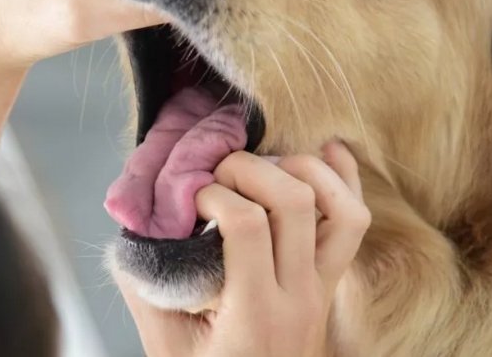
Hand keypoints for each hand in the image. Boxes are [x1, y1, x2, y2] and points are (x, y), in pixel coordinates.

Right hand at [119, 142, 369, 356]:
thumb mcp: (166, 345)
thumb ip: (145, 287)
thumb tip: (138, 226)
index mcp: (254, 313)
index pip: (249, 223)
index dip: (215, 193)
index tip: (192, 197)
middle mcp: (299, 296)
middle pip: (296, 202)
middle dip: (252, 168)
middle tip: (220, 174)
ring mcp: (323, 289)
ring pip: (343, 209)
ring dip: (305, 170)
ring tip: (265, 165)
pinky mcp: (330, 283)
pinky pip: (354, 222)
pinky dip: (344, 179)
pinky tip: (324, 152)